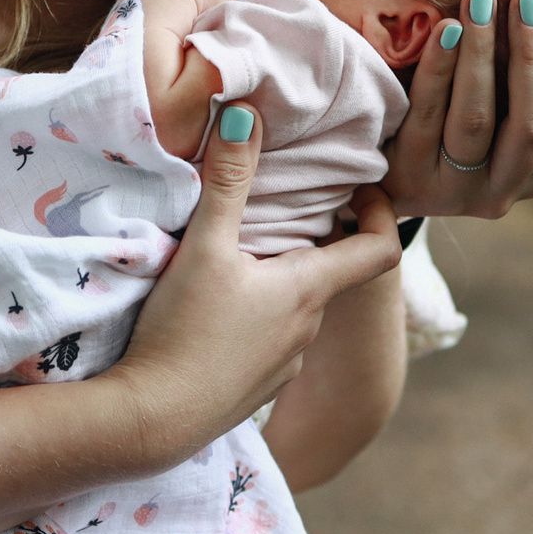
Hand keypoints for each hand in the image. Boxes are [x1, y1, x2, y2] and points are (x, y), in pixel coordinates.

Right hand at [114, 104, 401, 462]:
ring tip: (232, 259)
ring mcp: (283, 365)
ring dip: (276, 280)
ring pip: (293, 308)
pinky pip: (267, 342)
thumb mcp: (204, 246)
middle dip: (308, 239)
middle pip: (326, 274)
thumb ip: (227, 179)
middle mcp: (307, 329)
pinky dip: (253, 318)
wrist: (151, 422)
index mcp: (308, 290)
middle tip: (272, 208)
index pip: (380, 251)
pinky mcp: (254, 389)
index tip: (359, 188)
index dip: (380, 213)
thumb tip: (246, 111)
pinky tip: (211, 315)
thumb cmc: (183, 331)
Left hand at [382, 0, 532, 219]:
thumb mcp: (497, 116)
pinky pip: (427, 115)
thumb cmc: (449, 128)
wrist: (379, 180)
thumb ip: (525, 83)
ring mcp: (457, 192)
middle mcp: (505, 189)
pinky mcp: (411, 179)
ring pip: (477, 119)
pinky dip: (439, 68)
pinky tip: (444, 28)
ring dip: (482, 53)